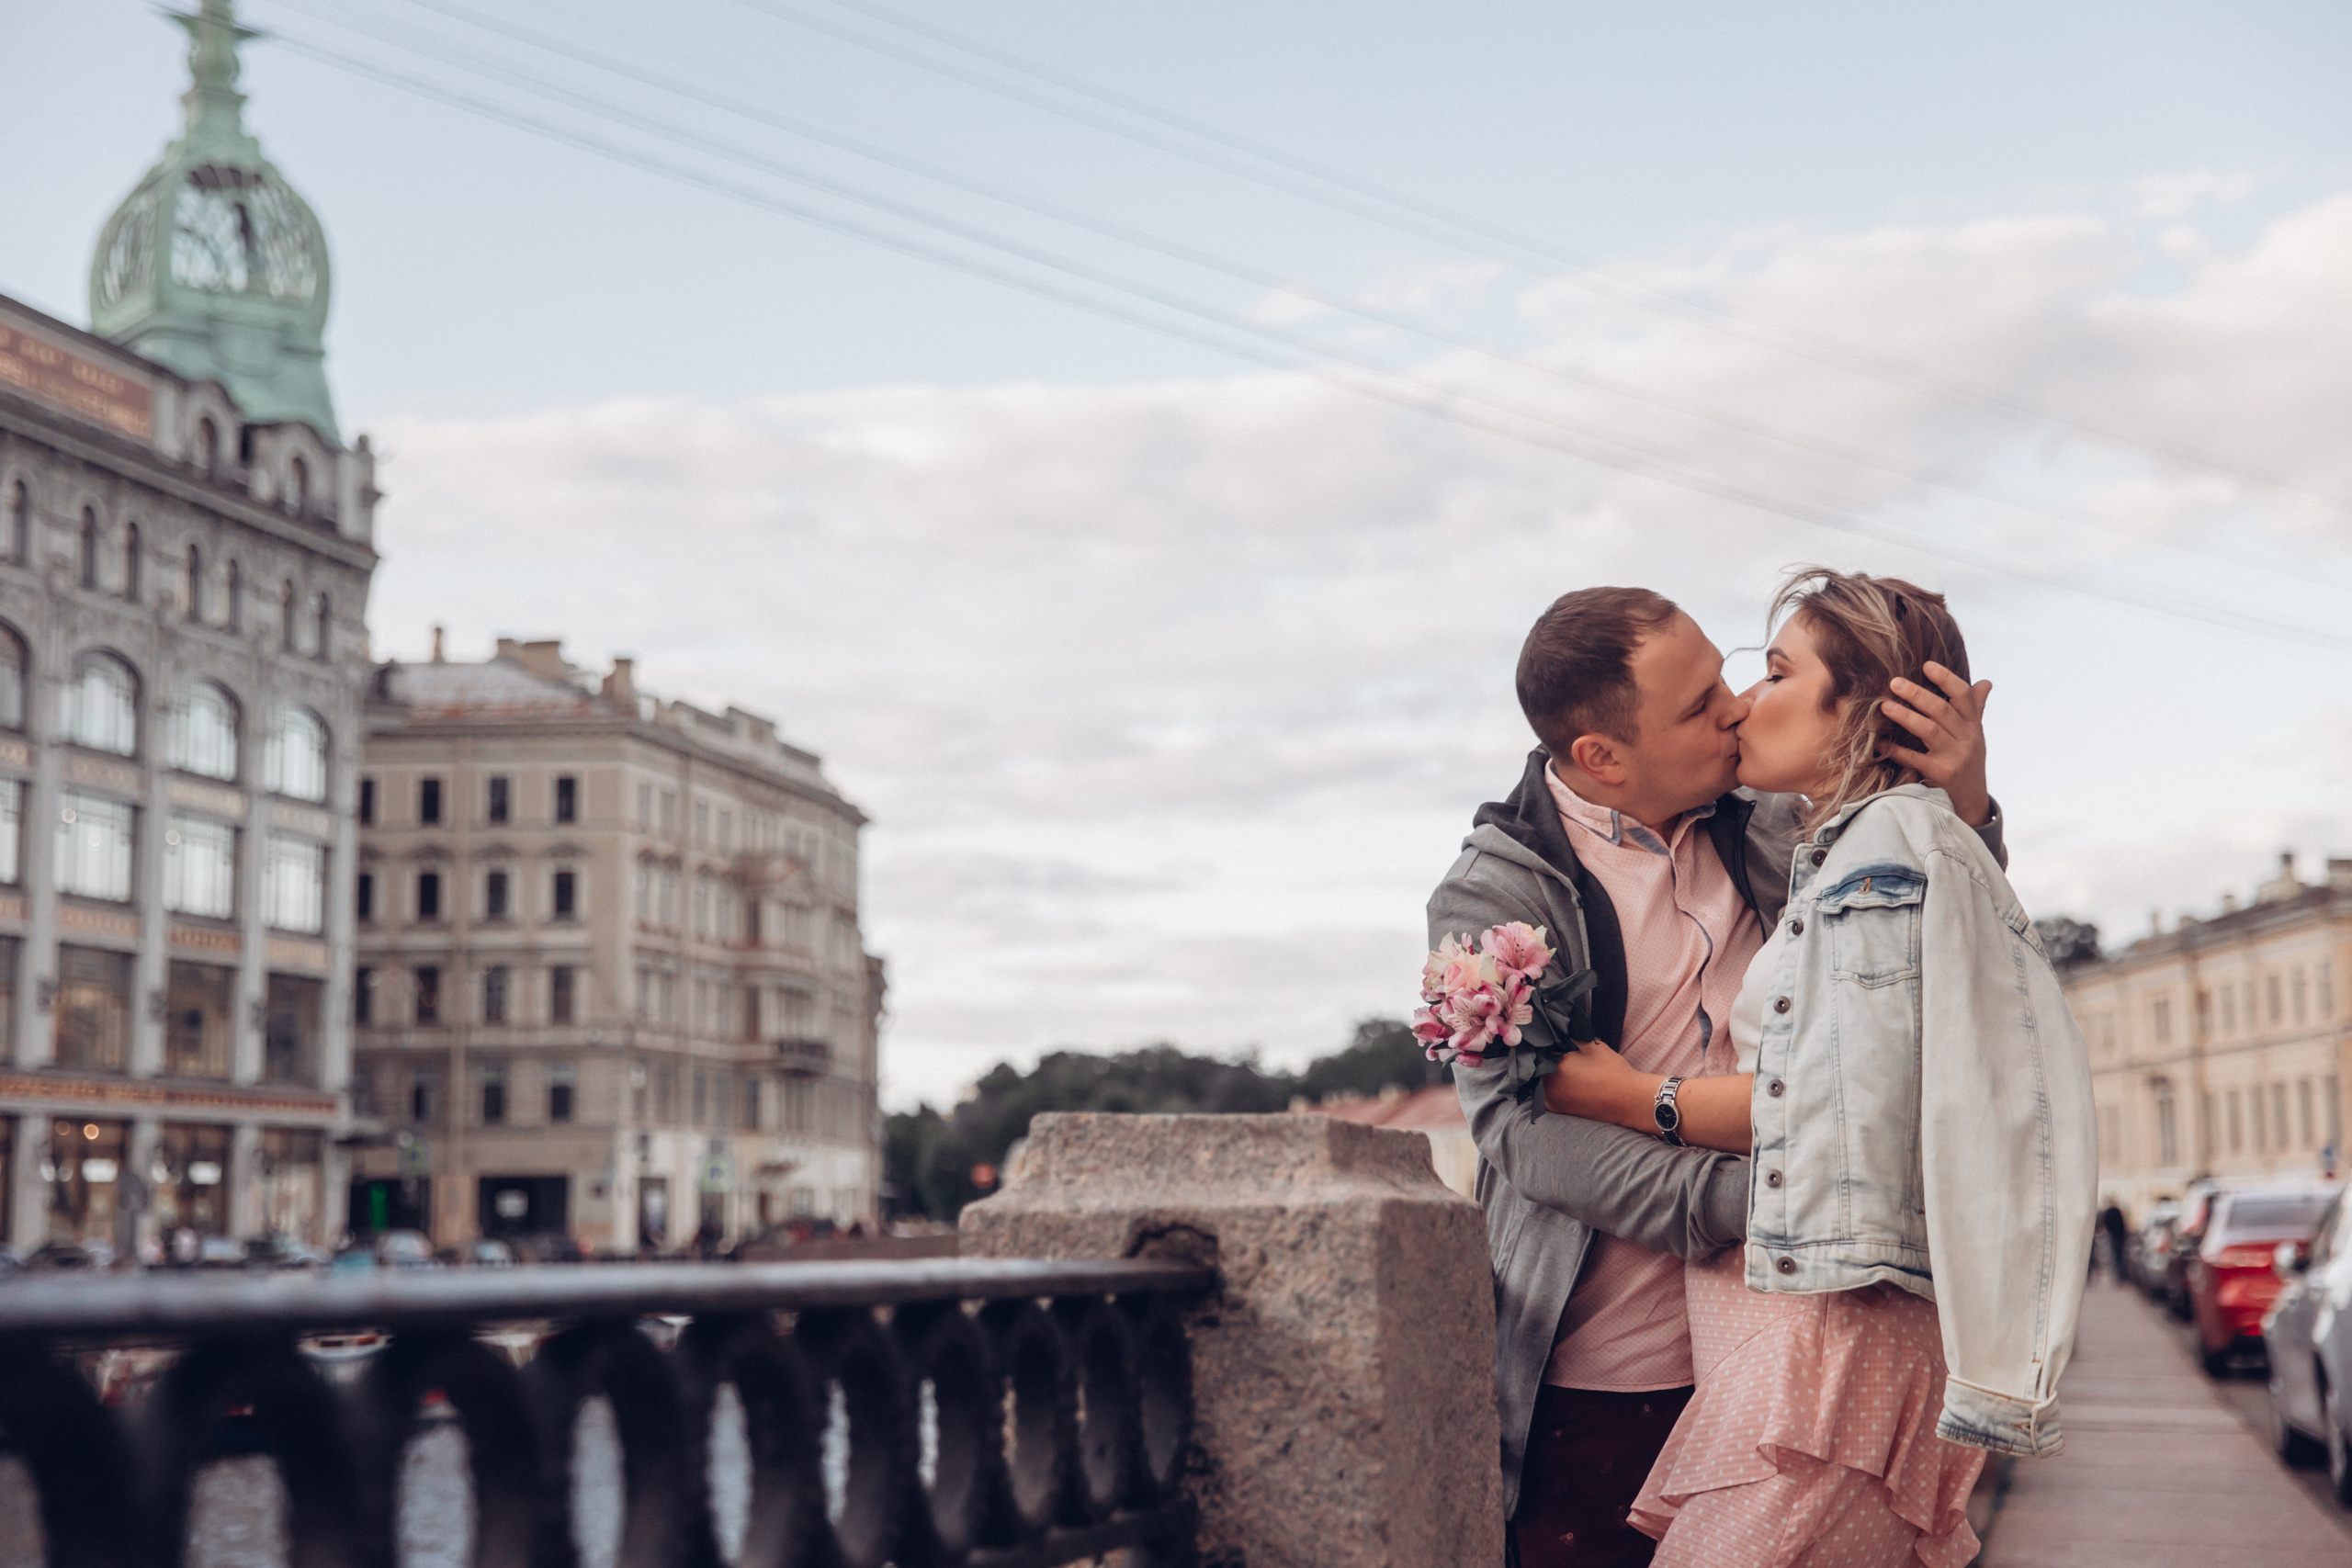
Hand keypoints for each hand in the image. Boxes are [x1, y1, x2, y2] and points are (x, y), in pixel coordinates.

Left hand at [1541, 1036, 1657, 1130]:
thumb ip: (1573, 1037)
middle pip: (1539, 1066)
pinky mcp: (1557, 1109)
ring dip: (1548, 1073)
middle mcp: (1548, 1084)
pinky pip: (1548, 1093)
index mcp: (1555, 1065)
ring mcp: (1551, 1099)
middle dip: (1547, 1059)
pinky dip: (1553, 1086)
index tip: (1556, 1042)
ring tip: (1567, 1069)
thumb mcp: (1594, 1046)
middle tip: (1561, 1055)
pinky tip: (1567, 1082)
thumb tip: (1561, 1032)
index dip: (1549, 1044)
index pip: (1542, 1049)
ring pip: (1542, 1080)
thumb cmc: (1612, 1071)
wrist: (1628, 1101)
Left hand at [1879, 661, 1992, 826]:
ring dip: (1905, 716)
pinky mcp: (1941, 775)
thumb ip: (1975, 708)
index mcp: (1973, 725)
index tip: (1926, 665)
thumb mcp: (1975, 735)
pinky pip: (1915, 758)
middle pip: (1942, 710)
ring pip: (1929, 730)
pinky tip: (1880, 741)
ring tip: (1884, 706)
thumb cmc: (1968, 761)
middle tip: (1894, 682)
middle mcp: (1967, 739)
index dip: (1946, 678)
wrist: (1971, 802)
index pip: (1963, 696)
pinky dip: (1896, 749)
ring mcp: (1955, 758)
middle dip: (1917, 694)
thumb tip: (1985, 682)